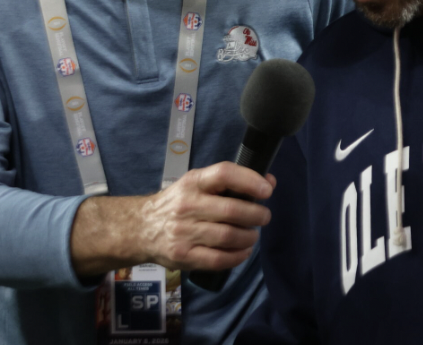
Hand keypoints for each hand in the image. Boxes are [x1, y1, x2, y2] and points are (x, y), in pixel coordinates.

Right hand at [70, 162, 275, 277]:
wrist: (140, 228)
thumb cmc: (178, 202)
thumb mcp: (198, 184)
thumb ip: (231, 182)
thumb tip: (269, 182)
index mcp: (193, 182)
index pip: (224, 174)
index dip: (250, 180)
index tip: (268, 190)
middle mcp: (187, 205)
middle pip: (232, 210)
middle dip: (256, 215)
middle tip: (264, 217)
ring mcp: (184, 232)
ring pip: (228, 236)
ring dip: (249, 237)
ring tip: (252, 235)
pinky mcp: (183, 256)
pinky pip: (218, 259)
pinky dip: (237, 256)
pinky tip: (243, 251)